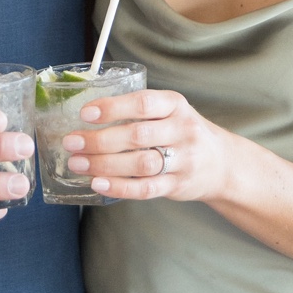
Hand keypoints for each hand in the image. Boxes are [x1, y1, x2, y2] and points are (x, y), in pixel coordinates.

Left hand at [62, 87, 231, 202]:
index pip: (143, 103)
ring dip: (105, 164)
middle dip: (99, 140)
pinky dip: (120, 187)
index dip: (113, 108)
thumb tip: (88, 115)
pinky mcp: (178, 185)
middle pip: (137, 135)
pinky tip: (98, 184)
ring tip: (78, 163)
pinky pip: (146, 189)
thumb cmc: (181, 132)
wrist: (220, 163)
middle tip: (72, 142)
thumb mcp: (169, 111)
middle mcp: (182, 130)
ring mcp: (183, 160)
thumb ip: (139, 111)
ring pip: (140, 163)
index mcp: (175, 105)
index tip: (85, 113)